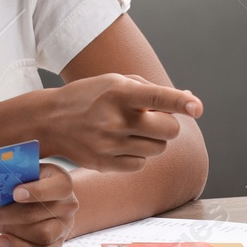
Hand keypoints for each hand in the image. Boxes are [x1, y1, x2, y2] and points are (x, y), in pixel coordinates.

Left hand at [0, 163, 76, 246]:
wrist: (50, 198)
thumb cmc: (34, 181)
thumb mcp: (28, 171)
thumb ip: (14, 174)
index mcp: (63, 183)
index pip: (59, 187)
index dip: (36, 191)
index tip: (15, 193)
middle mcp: (67, 205)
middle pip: (38, 214)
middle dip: (7, 215)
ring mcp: (64, 226)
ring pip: (41, 235)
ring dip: (12, 231)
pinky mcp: (57, 244)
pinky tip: (3, 240)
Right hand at [39, 73, 201, 172]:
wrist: (49, 120)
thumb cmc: (89, 96)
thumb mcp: (115, 82)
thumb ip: (152, 90)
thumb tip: (189, 101)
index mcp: (118, 92)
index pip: (156, 97)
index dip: (180, 102)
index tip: (197, 107)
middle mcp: (115, 119)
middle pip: (169, 130)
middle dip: (167, 124)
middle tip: (150, 119)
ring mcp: (110, 144)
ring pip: (159, 149)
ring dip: (152, 140)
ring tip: (130, 131)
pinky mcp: (105, 164)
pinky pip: (141, 164)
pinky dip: (137, 155)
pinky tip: (118, 144)